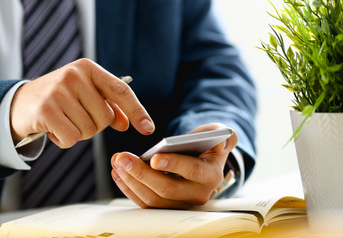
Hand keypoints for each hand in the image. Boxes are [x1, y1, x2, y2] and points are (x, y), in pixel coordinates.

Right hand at [10, 58, 154, 147]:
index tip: (149, 128)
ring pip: (89, 130)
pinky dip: (65, 141)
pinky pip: (72, 138)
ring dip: (79, 133)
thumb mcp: (86, 97)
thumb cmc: (60, 99)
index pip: (121, 90)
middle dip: (94, 126)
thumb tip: (126, 124)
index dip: (137, 110)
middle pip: (105, 117)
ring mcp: (59, 91)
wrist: (21, 102)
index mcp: (88, 69)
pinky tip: (54, 129)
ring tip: (63, 121)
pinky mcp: (46, 110)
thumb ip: (109, 108)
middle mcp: (74, 75)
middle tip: (75, 118)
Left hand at [111, 123, 237, 208]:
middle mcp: (197, 194)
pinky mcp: (166, 206)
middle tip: (122, 157)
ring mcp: (180, 203)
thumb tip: (221, 139)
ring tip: (117, 162)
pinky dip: (129, 189)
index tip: (154, 158)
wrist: (203, 162)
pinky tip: (118, 173)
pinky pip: (145, 203)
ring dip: (131, 181)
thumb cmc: (207, 146)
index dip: (174, 165)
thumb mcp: (220, 136)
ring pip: (152, 199)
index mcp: (211, 175)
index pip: (193, 172)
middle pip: (167, 189)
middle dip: (141, 173)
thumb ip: (225, 135)